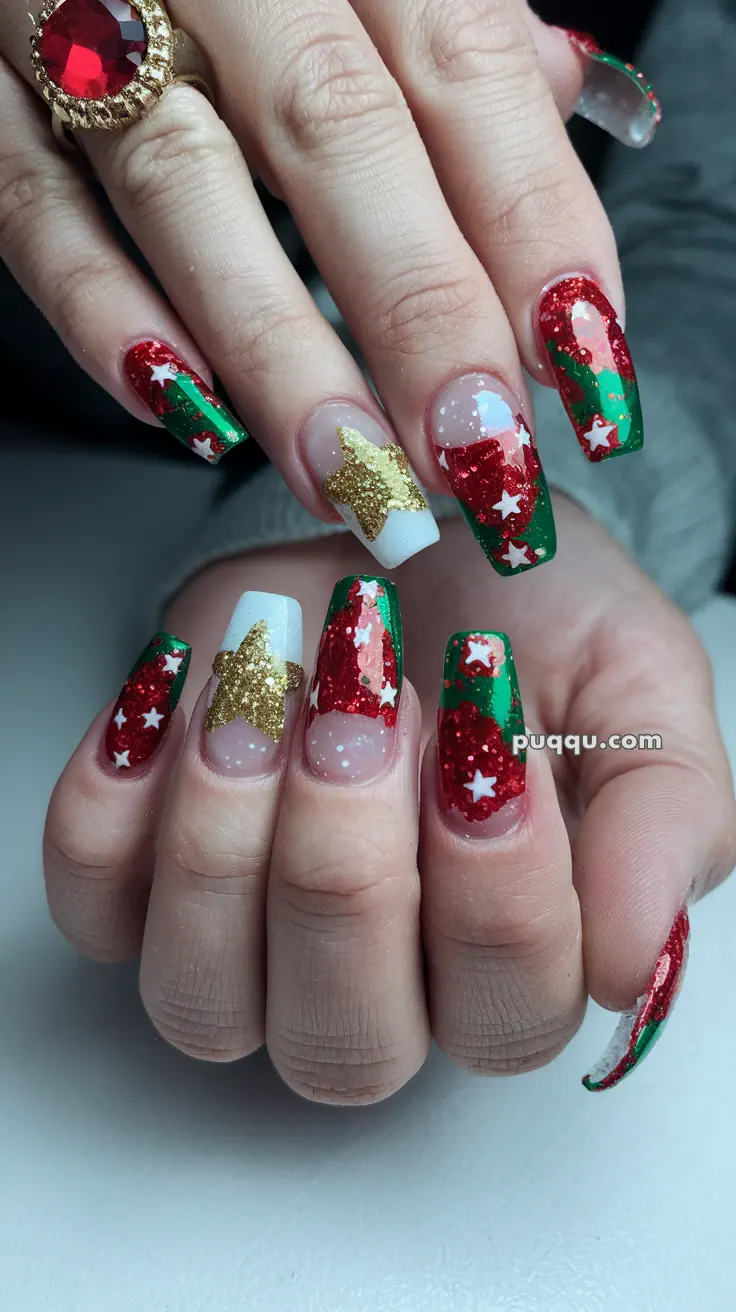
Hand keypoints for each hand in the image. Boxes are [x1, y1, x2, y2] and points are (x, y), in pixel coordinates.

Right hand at [1, 1, 655, 571]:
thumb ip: (451, 27)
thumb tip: (554, 103)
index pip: (464, 68)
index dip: (532, 222)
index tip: (583, 363)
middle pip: (339, 135)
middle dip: (422, 312)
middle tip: (478, 455)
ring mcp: (86, 18)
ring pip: (183, 185)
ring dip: (277, 350)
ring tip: (354, 478)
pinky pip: (32, 206)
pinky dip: (104, 316)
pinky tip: (190, 414)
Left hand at [43, 496, 735, 1097]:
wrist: (406, 537)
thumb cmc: (524, 619)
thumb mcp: (636, 685)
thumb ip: (663, 818)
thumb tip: (632, 961)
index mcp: (508, 968)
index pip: (504, 1011)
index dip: (497, 882)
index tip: (488, 711)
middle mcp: (370, 989)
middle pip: (345, 1042)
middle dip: (347, 867)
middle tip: (369, 702)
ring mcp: (240, 947)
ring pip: (202, 998)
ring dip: (227, 833)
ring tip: (266, 680)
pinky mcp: (137, 879)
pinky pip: (91, 900)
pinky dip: (114, 798)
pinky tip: (182, 688)